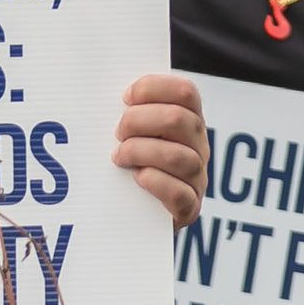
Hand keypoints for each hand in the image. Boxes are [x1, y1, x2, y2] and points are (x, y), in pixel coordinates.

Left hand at [113, 73, 208, 222]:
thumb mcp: (135, 132)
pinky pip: (180, 193)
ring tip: (119, 157)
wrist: (135, 215)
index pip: (185, 91)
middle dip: (138, 121)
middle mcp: (199, 146)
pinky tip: (138, 177)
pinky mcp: (189, 207)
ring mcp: (197, 177)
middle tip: (117, 133)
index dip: (153, 88)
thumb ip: (131, 111)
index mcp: (189, 120)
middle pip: (178, 119)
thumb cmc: (130, 165)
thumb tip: (104, 93)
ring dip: (141, 152)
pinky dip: (155, 182)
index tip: (125, 98)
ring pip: (179, 156)